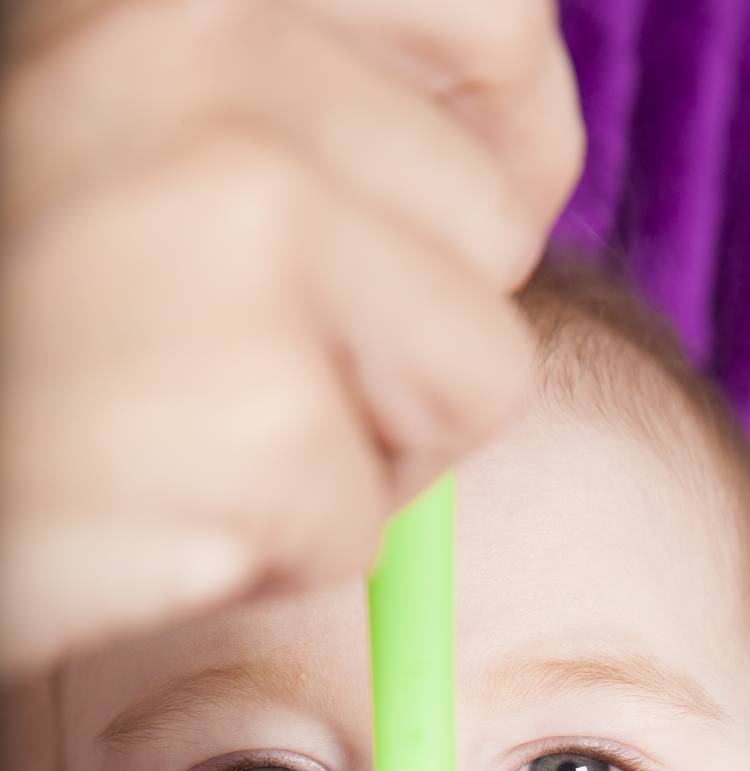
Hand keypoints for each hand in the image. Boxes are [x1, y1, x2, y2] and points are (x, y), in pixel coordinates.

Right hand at [0, 0, 583, 674]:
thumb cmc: (16, 327)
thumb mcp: (127, 147)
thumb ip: (297, 117)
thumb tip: (511, 162)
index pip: (491, 20)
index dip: (493, 147)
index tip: (433, 228)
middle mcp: (197, 51)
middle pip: (494, 229)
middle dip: (398, 333)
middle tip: (237, 368)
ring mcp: (228, 225)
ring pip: (475, 377)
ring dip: (354, 445)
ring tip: (189, 436)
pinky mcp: (250, 408)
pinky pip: (370, 516)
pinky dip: (279, 549)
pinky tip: (149, 509)